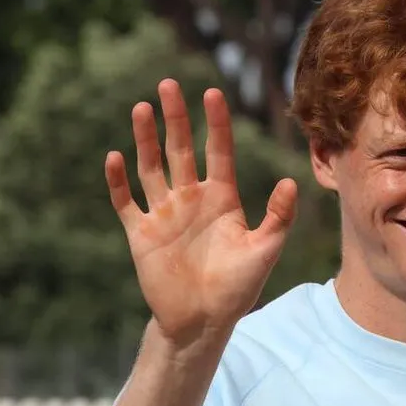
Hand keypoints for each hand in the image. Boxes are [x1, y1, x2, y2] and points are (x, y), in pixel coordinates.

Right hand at [107, 78, 297, 347]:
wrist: (204, 320)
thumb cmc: (239, 287)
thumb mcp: (264, 250)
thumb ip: (278, 217)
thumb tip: (291, 181)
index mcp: (222, 199)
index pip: (218, 152)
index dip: (215, 124)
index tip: (212, 93)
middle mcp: (191, 200)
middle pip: (180, 150)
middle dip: (175, 118)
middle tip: (168, 84)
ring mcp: (165, 214)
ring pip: (151, 168)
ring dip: (146, 140)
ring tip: (142, 108)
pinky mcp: (142, 233)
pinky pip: (127, 202)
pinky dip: (119, 182)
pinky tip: (114, 157)